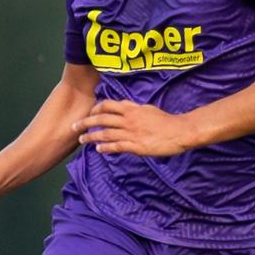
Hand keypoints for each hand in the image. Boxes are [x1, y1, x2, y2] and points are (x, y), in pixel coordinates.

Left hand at [74, 99, 196, 156]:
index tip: (89, 113)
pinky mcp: (135, 146)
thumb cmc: (166, 120)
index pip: (108, 105)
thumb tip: (123, 107)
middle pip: (101, 119)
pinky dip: (105, 147)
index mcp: (131, 109)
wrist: (179, 131)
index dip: (96, 109)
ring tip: (82, 140)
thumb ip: (134, 108)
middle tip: (74, 127)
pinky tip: (98, 149)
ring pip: (105, 133)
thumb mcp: (148, 109)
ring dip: (91, 137)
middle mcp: (128, 119)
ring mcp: (131, 133)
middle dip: (85, 123)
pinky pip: (116, 146)